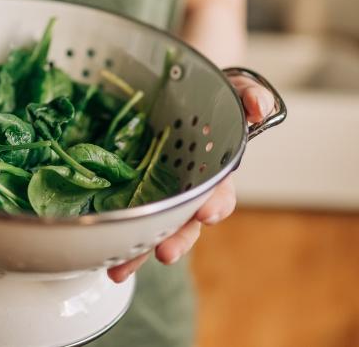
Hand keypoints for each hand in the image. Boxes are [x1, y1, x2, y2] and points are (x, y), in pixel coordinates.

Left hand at [107, 77, 273, 282]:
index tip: (207, 212)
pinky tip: (97, 254)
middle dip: (176, 241)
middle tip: (164, 253)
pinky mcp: (128, 190)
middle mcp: (185, 190)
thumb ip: (248, 95)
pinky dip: (112, 237)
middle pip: (184, 224)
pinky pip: (122, 216)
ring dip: (138, 252)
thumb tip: (260, 108)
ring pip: (150, 229)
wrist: (172, 88)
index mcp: (212, 172)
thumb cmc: (206, 95)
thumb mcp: (230, 89)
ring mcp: (156, 193)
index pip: (219, 194)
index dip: (215, 205)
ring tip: (120, 270)